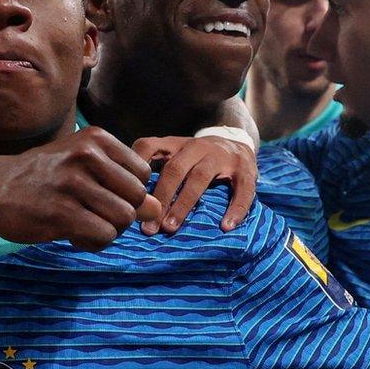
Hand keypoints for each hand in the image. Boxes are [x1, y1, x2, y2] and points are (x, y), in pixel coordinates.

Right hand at [0, 128, 161, 250]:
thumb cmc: (42, 176)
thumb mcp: (80, 162)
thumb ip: (119, 181)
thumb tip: (156, 209)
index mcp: (95, 139)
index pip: (142, 173)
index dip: (129, 193)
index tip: (104, 197)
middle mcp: (87, 156)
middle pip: (137, 198)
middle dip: (121, 215)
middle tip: (93, 216)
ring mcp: (73, 184)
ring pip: (123, 219)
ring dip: (107, 231)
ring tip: (83, 226)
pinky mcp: (62, 213)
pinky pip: (103, 236)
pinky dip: (93, 243)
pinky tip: (74, 236)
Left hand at [129, 135, 257, 233]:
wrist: (237, 141)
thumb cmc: (196, 157)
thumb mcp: (173, 154)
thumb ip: (153, 167)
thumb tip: (124, 197)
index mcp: (175, 144)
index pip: (148, 146)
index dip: (135, 168)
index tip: (126, 194)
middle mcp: (196, 146)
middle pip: (174, 169)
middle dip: (159, 198)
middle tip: (148, 226)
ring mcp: (221, 156)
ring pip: (200, 178)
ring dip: (183, 204)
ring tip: (171, 228)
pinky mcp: (245, 169)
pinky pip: (241, 190)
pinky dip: (235, 208)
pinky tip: (225, 226)